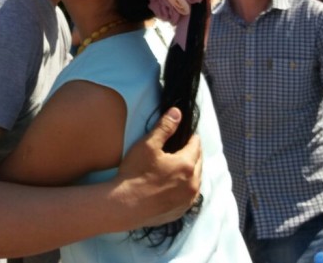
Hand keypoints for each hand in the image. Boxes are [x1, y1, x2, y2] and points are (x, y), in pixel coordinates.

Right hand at [115, 107, 201, 228]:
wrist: (124, 206)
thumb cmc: (135, 174)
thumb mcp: (148, 145)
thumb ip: (165, 126)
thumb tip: (177, 112)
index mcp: (187, 165)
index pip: (196, 145)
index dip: (191, 136)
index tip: (187, 133)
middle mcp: (192, 184)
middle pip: (199, 162)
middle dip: (193, 152)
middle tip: (184, 146)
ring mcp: (187, 200)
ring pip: (196, 180)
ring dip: (192, 170)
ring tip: (181, 164)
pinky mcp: (180, 211)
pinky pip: (189, 195)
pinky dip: (186, 187)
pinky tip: (177, 184)